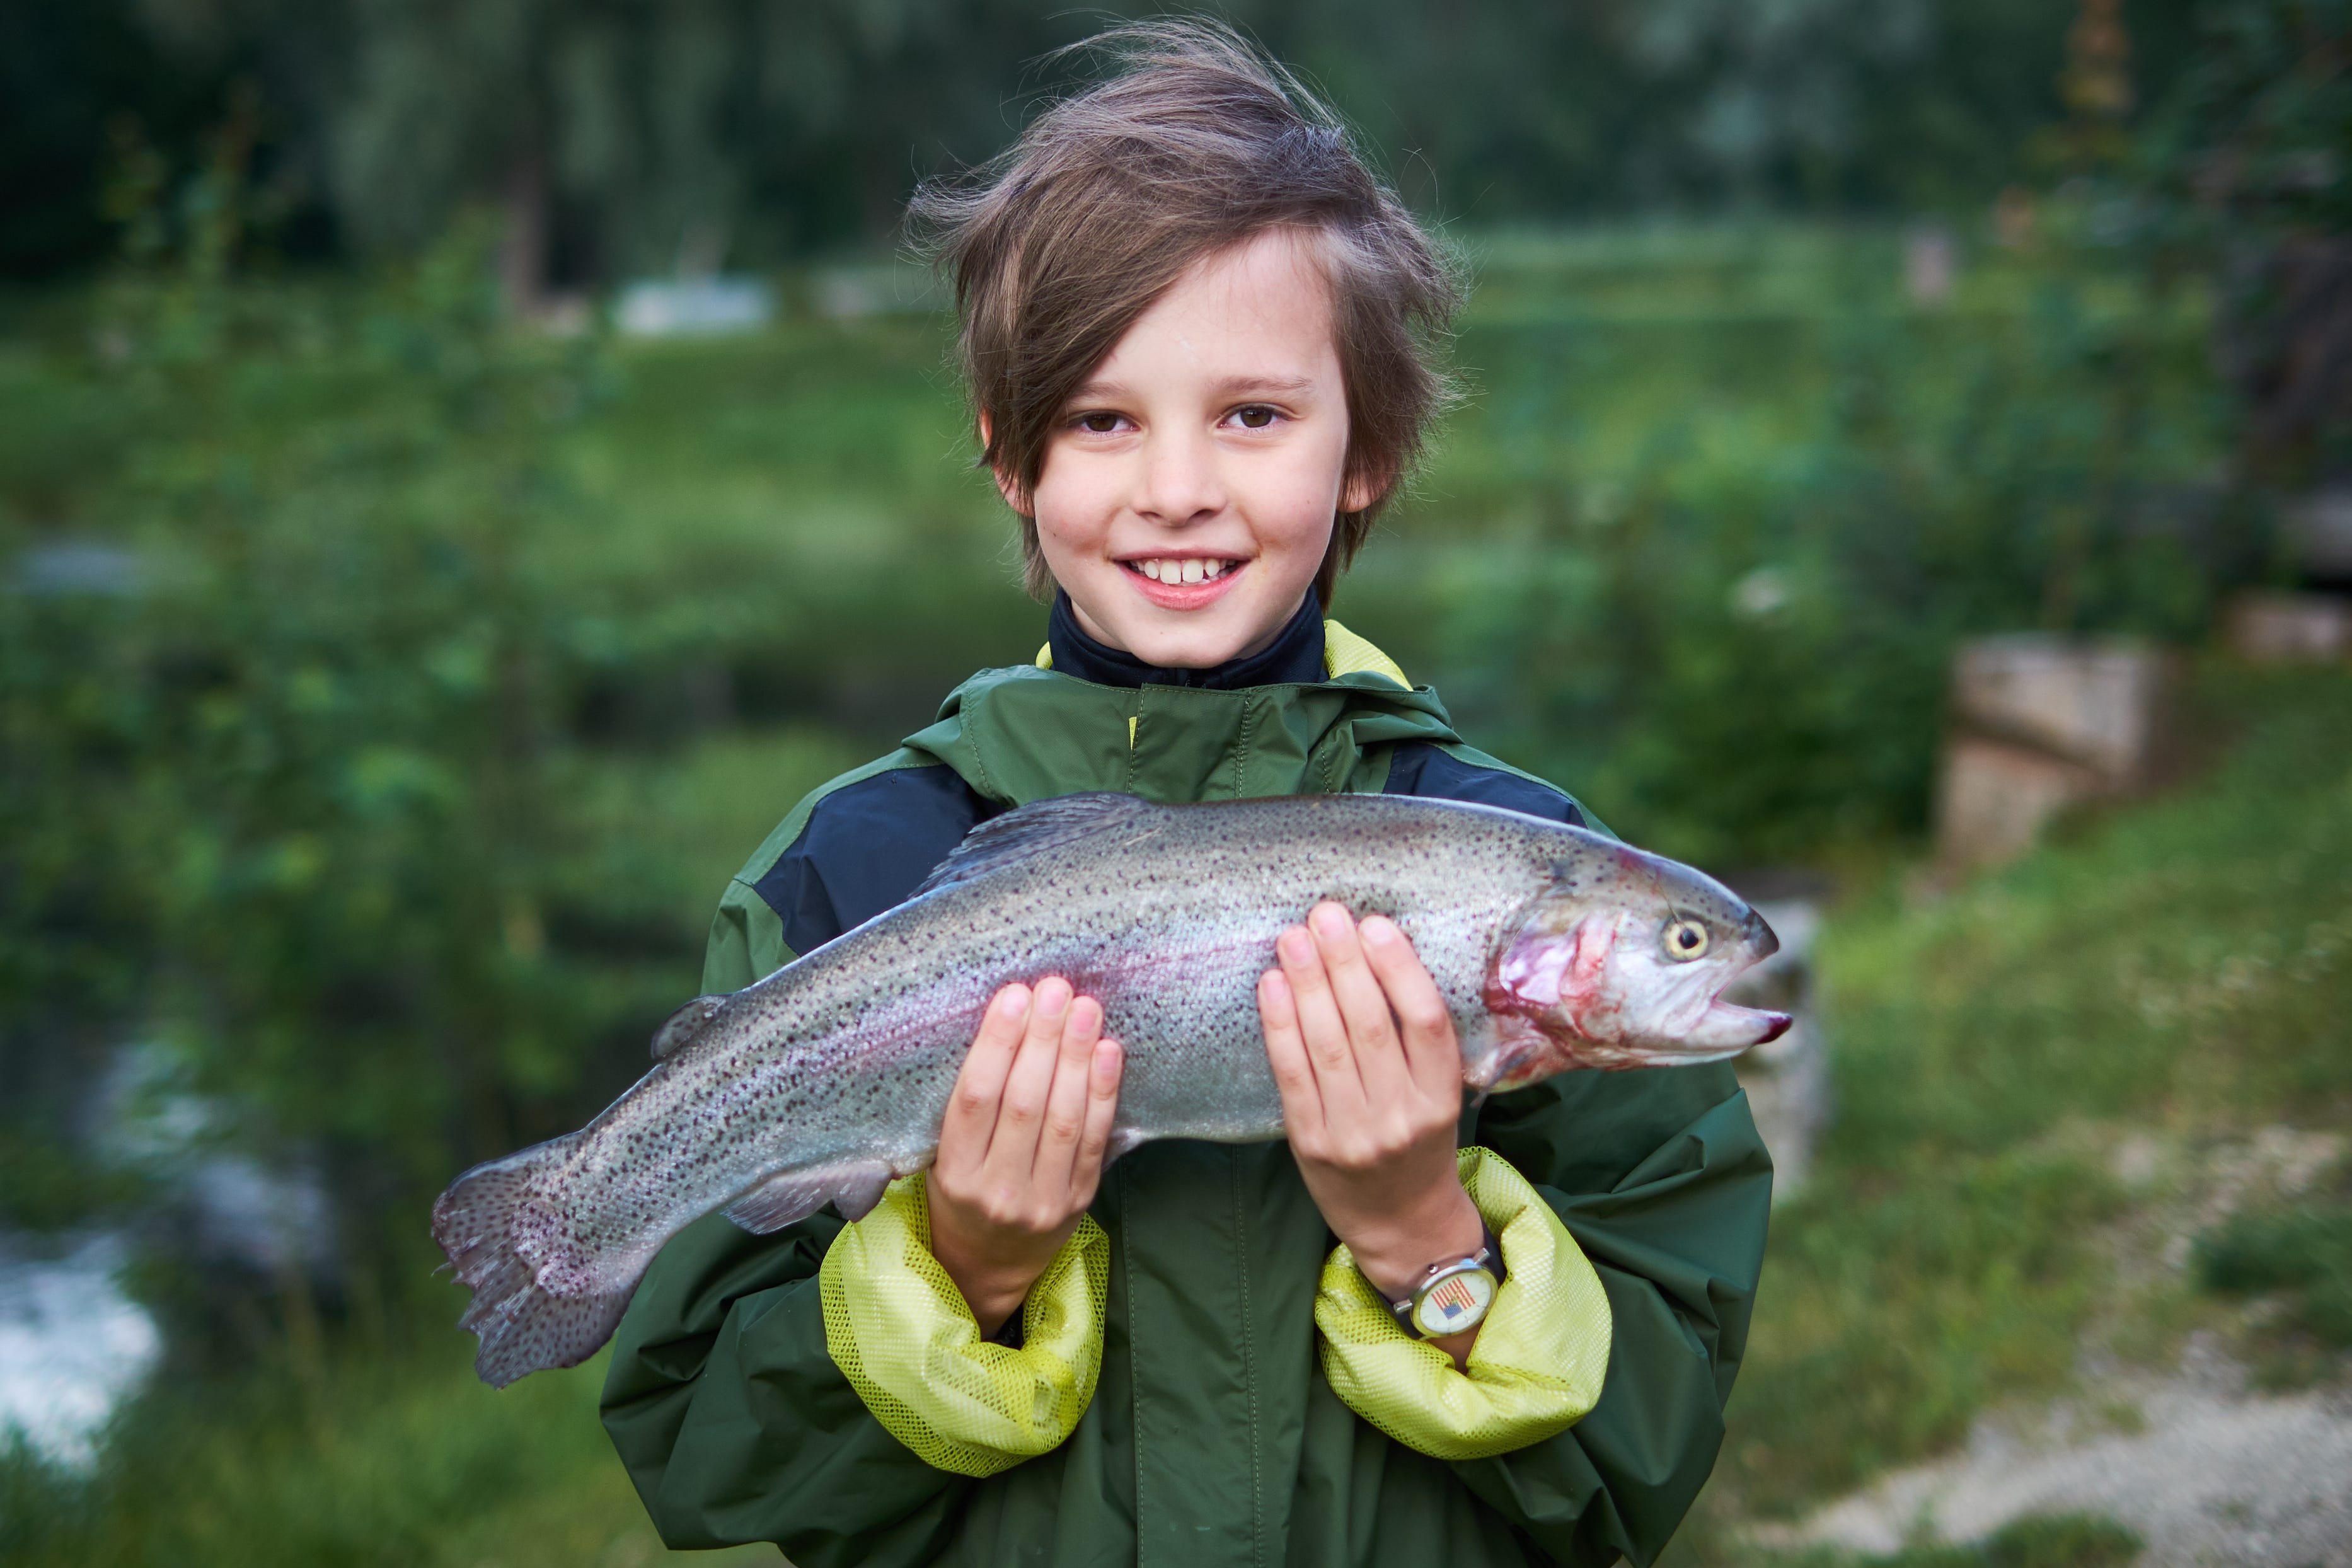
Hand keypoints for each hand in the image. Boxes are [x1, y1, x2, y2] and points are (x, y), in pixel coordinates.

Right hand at [927, 978, 1123, 1335]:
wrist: (988, 1266)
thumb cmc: (962, 1193)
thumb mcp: (943, 1157)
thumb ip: (969, 1105)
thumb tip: (1006, 1021)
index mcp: (954, 1173)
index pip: (975, 1100)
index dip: (996, 1044)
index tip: (1013, 996)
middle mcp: (997, 1190)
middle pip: (1024, 1104)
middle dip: (1043, 1040)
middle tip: (1056, 989)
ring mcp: (1042, 1200)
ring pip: (1063, 1120)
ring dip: (1077, 1057)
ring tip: (1085, 1009)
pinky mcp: (1079, 1201)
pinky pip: (1095, 1141)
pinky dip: (1103, 1093)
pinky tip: (1108, 1052)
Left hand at [1260, 903, 1485, 1362]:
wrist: (1400, 1222)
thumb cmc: (1418, 1141)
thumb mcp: (1438, 1093)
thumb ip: (1415, 1039)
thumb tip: (1373, 953)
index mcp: (1442, 1096)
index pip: (1426, 1022)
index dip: (1400, 969)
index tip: (1375, 924)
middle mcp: (1401, 1116)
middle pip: (1371, 1025)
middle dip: (1344, 963)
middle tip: (1324, 914)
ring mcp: (1354, 1132)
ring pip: (1328, 1044)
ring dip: (1308, 983)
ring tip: (1294, 938)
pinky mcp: (1311, 1142)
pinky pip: (1293, 1073)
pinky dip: (1280, 1025)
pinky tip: (1273, 985)